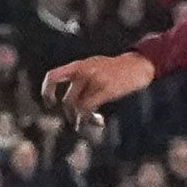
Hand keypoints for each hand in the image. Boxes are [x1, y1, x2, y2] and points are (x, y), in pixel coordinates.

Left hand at [39, 52, 156, 123]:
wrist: (138, 64)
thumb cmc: (116, 69)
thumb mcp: (94, 66)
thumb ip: (79, 78)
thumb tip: (70, 103)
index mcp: (78, 65)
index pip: (53, 76)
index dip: (47, 92)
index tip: (51, 104)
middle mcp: (83, 71)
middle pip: (67, 100)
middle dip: (70, 115)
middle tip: (76, 122)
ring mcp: (94, 79)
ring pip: (78, 107)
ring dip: (81, 120)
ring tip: (89, 122)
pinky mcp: (105, 89)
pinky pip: (89, 109)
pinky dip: (90, 119)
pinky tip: (98, 121)